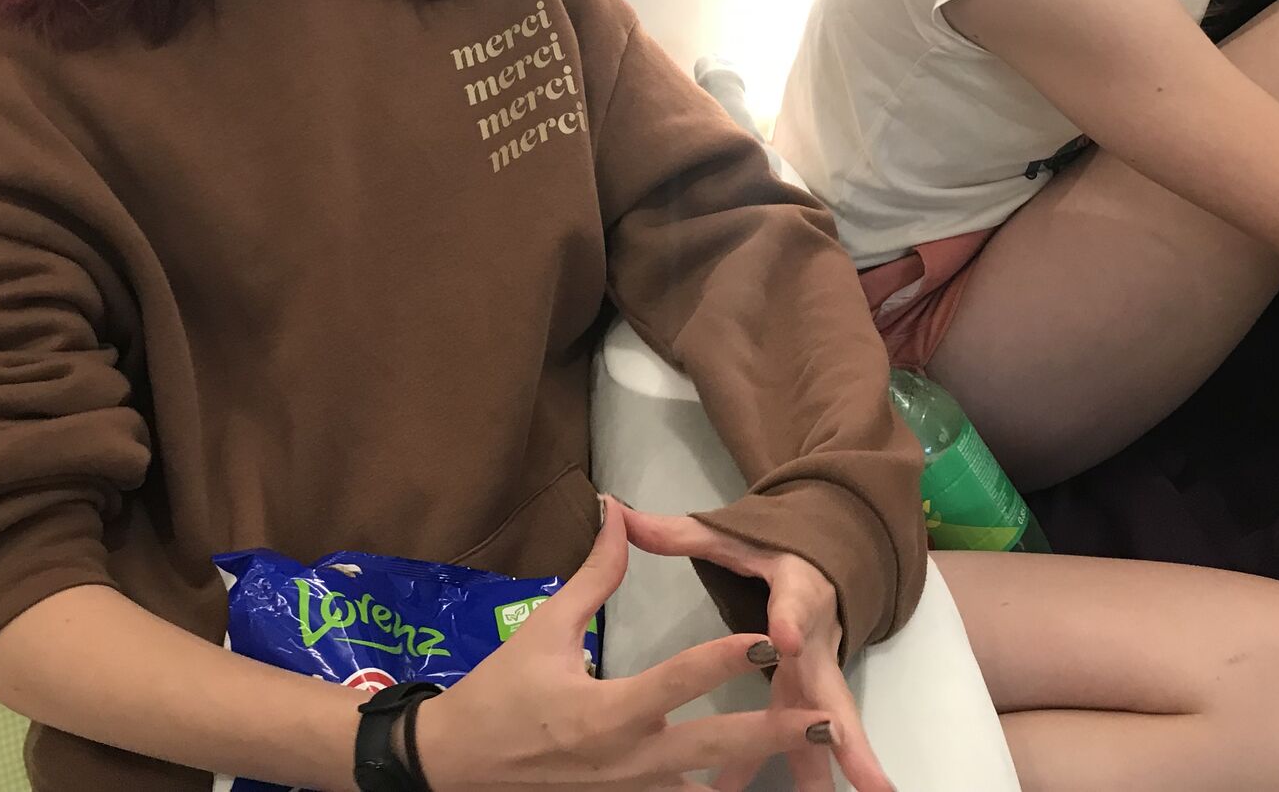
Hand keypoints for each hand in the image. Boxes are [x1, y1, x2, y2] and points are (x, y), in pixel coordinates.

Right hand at [413, 497, 834, 789]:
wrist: (453, 768)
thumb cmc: (499, 694)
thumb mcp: (544, 629)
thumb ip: (594, 576)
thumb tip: (618, 514)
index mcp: (605, 711)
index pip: (679, 679)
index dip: (730, 657)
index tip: (774, 638)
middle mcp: (624, 760)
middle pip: (712, 748)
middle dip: (772, 736)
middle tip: (826, 724)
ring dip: (749, 778)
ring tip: (809, 768)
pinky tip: (746, 787)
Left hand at [619, 505, 894, 791]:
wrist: (831, 557)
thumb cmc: (775, 547)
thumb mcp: (734, 535)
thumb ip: (680, 533)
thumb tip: (619, 511)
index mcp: (795, 587)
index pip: (792, 600)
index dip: (787, 618)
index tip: (779, 639)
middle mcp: (813, 635)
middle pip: (826, 680)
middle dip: (838, 720)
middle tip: (837, 745)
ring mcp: (816, 672)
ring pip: (828, 722)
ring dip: (837, 763)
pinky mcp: (812, 696)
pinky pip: (805, 739)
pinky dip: (803, 771)